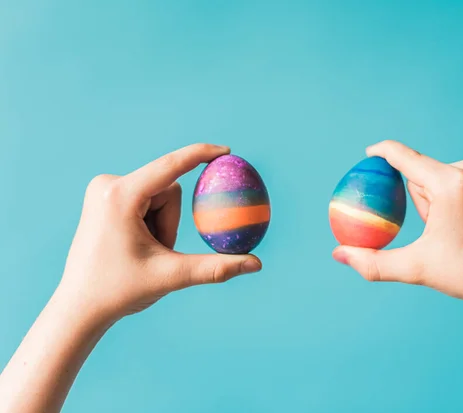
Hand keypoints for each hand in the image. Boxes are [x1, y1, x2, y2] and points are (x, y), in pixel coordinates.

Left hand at [59, 143, 261, 322]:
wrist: (79, 306)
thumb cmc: (120, 291)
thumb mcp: (171, 276)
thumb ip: (215, 268)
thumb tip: (256, 264)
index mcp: (120, 197)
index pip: (170, 167)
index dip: (199, 154)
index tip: (225, 151)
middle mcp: (108, 185)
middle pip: (168, 190)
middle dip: (171, 223)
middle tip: (157, 253)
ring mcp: (103, 190)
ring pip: (158, 196)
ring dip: (161, 225)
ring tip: (141, 252)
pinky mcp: (103, 197)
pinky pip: (145, 200)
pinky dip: (151, 222)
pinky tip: (131, 246)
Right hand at [332, 140, 462, 309]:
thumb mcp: (415, 269)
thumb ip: (372, 262)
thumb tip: (337, 255)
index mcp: (451, 185)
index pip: (406, 158)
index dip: (383, 152)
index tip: (369, 152)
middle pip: (425, 174)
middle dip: (420, 199)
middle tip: (437, 231)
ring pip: (443, 176)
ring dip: (438, 197)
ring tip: (457, 229)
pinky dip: (457, 194)